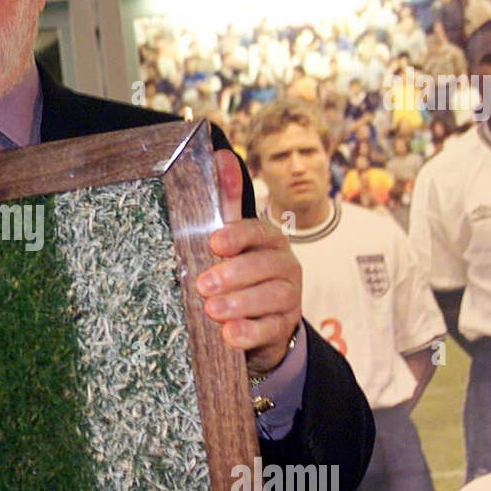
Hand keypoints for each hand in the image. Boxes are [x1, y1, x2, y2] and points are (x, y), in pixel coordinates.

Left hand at [194, 149, 301, 377]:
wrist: (259, 320)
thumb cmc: (241, 272)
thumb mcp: (233, 239)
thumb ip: (227, 201)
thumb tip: (221, 156)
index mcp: (270, 241)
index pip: (258, 233)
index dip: (238, 236)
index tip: (214, 243)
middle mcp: (284, 266)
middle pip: (264, 267)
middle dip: (233, 275)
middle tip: (203, 284)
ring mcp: (287, 299)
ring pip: (269, 299)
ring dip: (240, 304)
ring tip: (212, 310)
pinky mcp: (282, 328)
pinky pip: (269, 330)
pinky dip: (248, 333)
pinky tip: (229, 335)